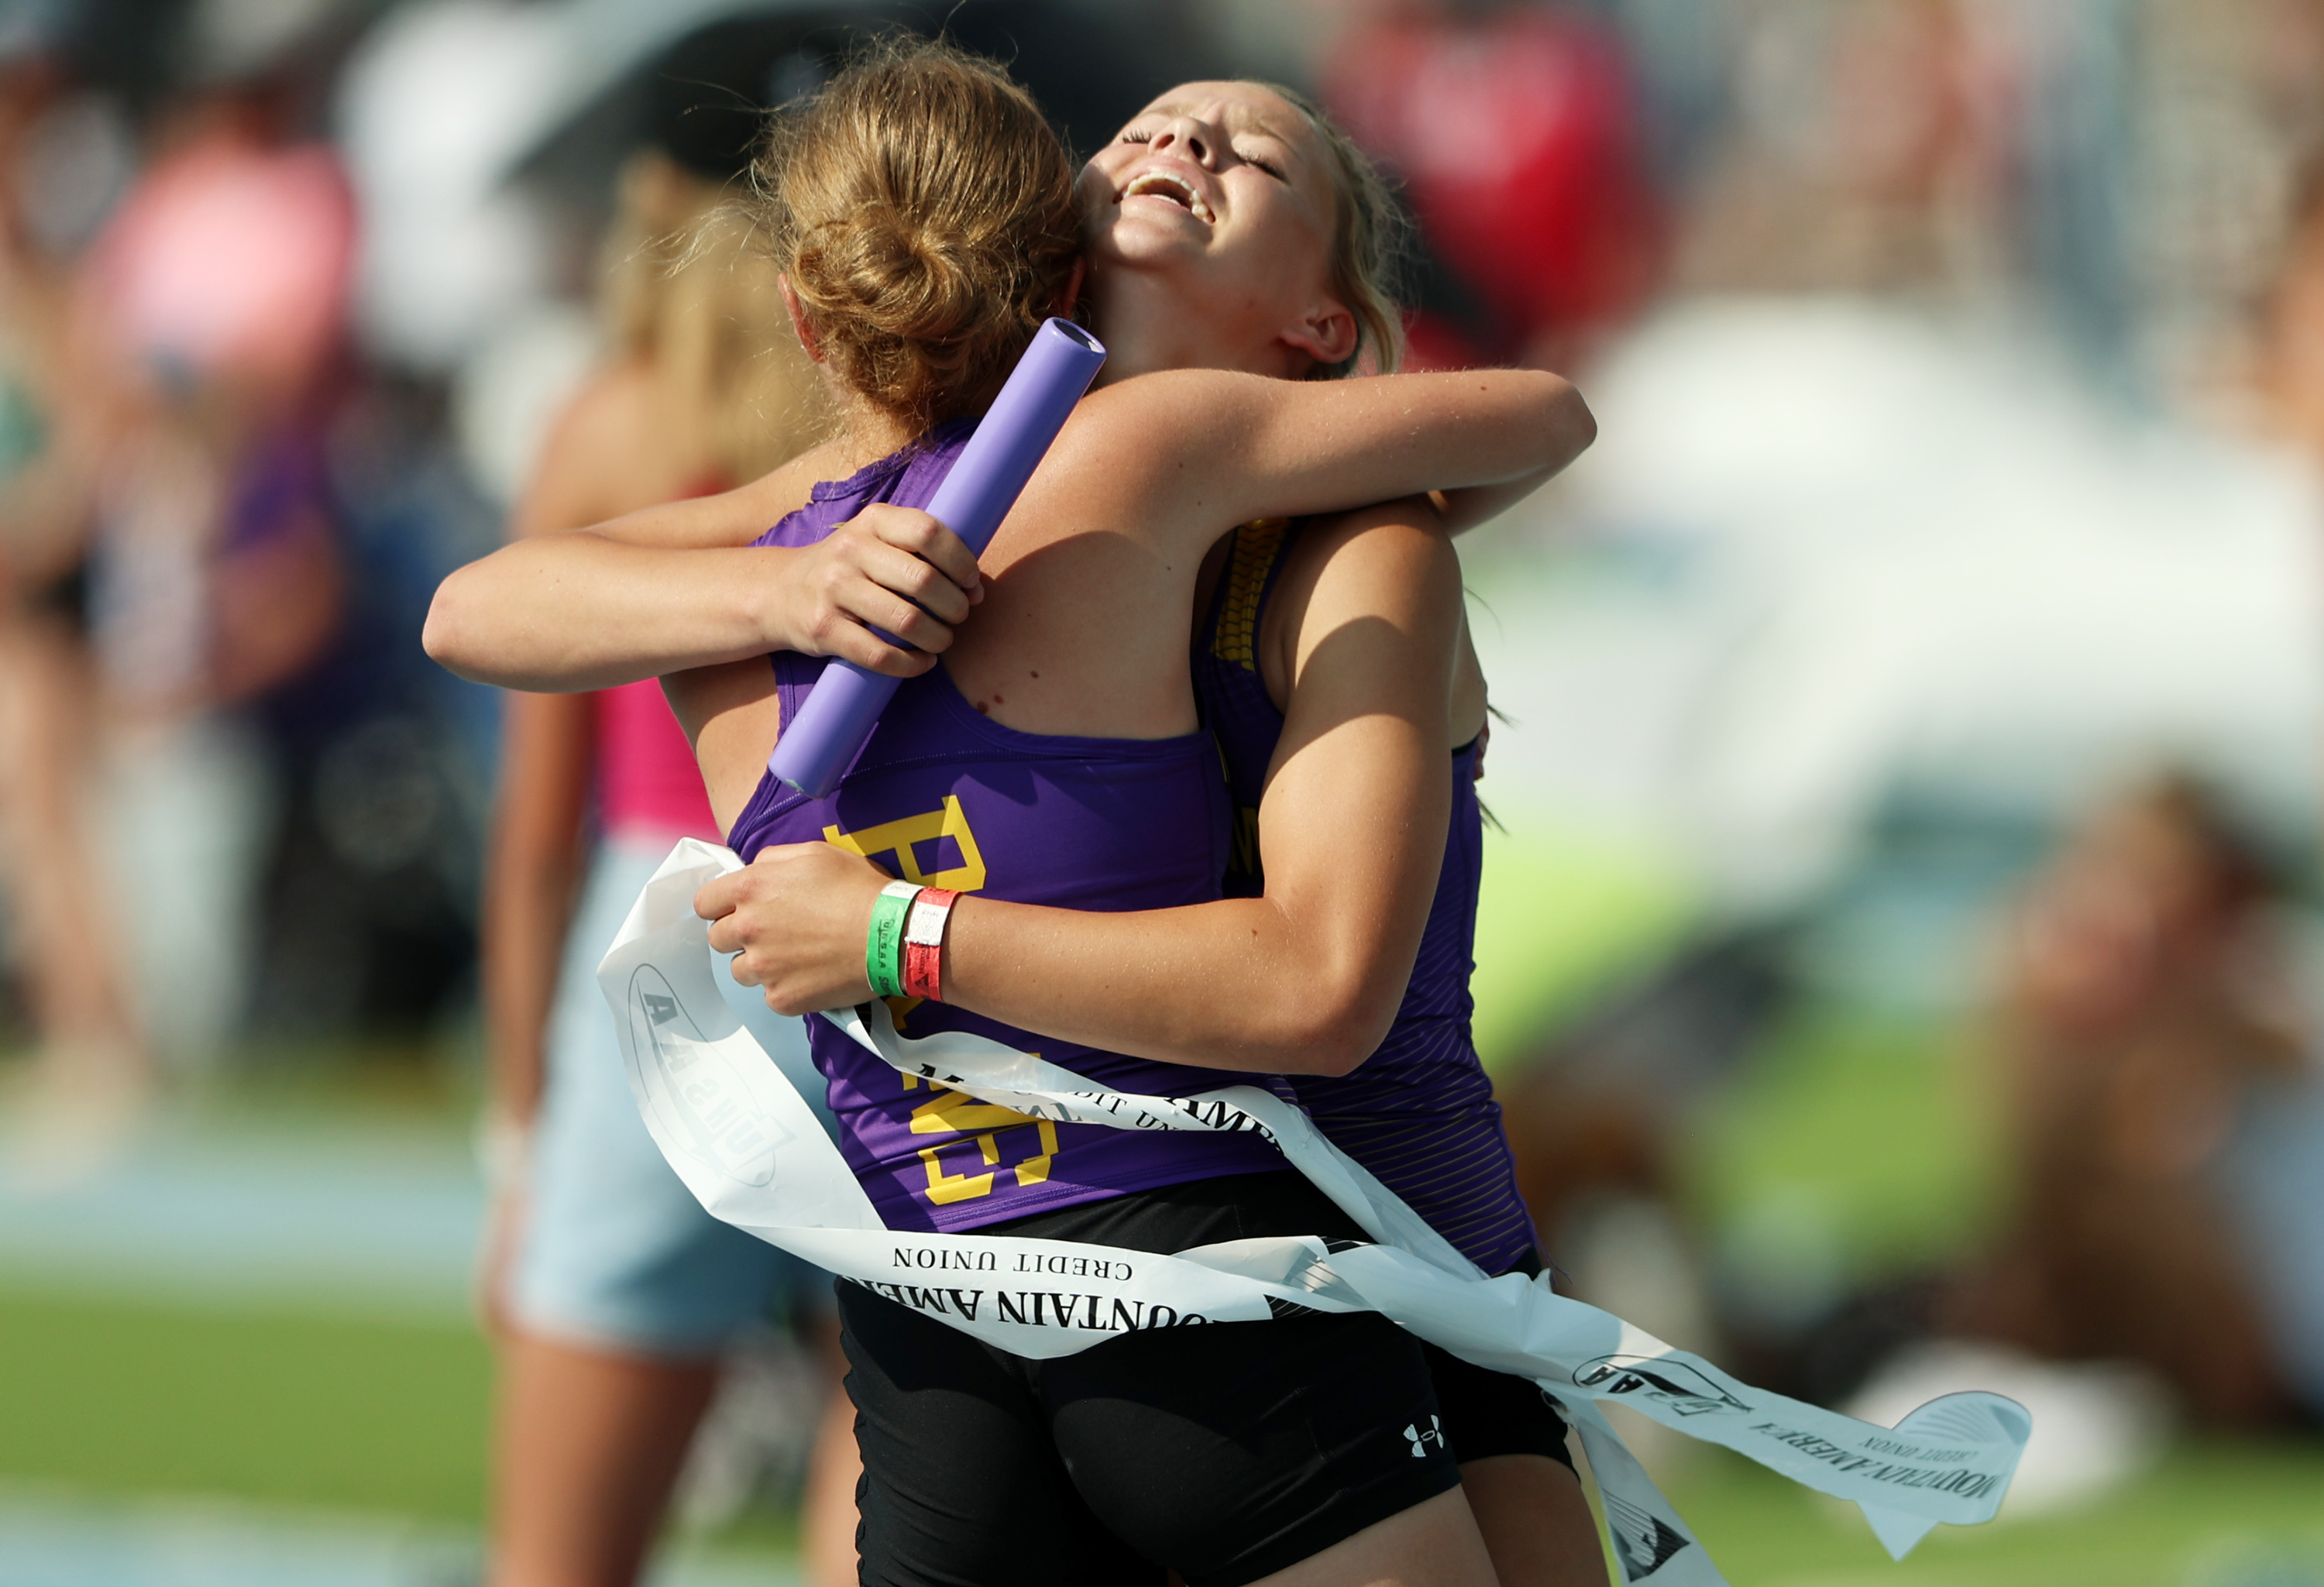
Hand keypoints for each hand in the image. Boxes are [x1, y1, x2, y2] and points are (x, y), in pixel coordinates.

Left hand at [698, 842, 894, 1013]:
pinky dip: (786, 987)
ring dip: (760, 963)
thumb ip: (772, 859)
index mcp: (750, 888)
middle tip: (775, 932)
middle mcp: (748, 928)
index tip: (738, 909)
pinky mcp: (781, 998)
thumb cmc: (858, 888)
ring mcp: (763, 968)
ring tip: (795, 956)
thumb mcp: (815, 853)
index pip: (704, 903)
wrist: (893, 935)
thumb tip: (752, 871)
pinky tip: (812, 975)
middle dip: (740, 935)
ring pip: (741, 970)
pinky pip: (770, 995)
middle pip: (718, 939)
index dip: (720, 906)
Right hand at [769, 505, 983, 676]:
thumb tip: (978, 588)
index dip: (961, 561)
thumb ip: (923, 553)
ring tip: (942, 640)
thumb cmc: (849, 569)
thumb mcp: (877, 540)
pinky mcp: (823, 628)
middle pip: (924, 581)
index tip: (972, 583)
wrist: (780, 593)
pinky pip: (880, 654)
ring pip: (906, 621)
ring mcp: (834, 589)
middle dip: (955, 606)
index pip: (929, 532)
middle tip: (958, 616)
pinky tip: (922, 662)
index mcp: (872, 521)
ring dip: (938, 638)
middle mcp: (850, 550)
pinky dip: (911, 664)